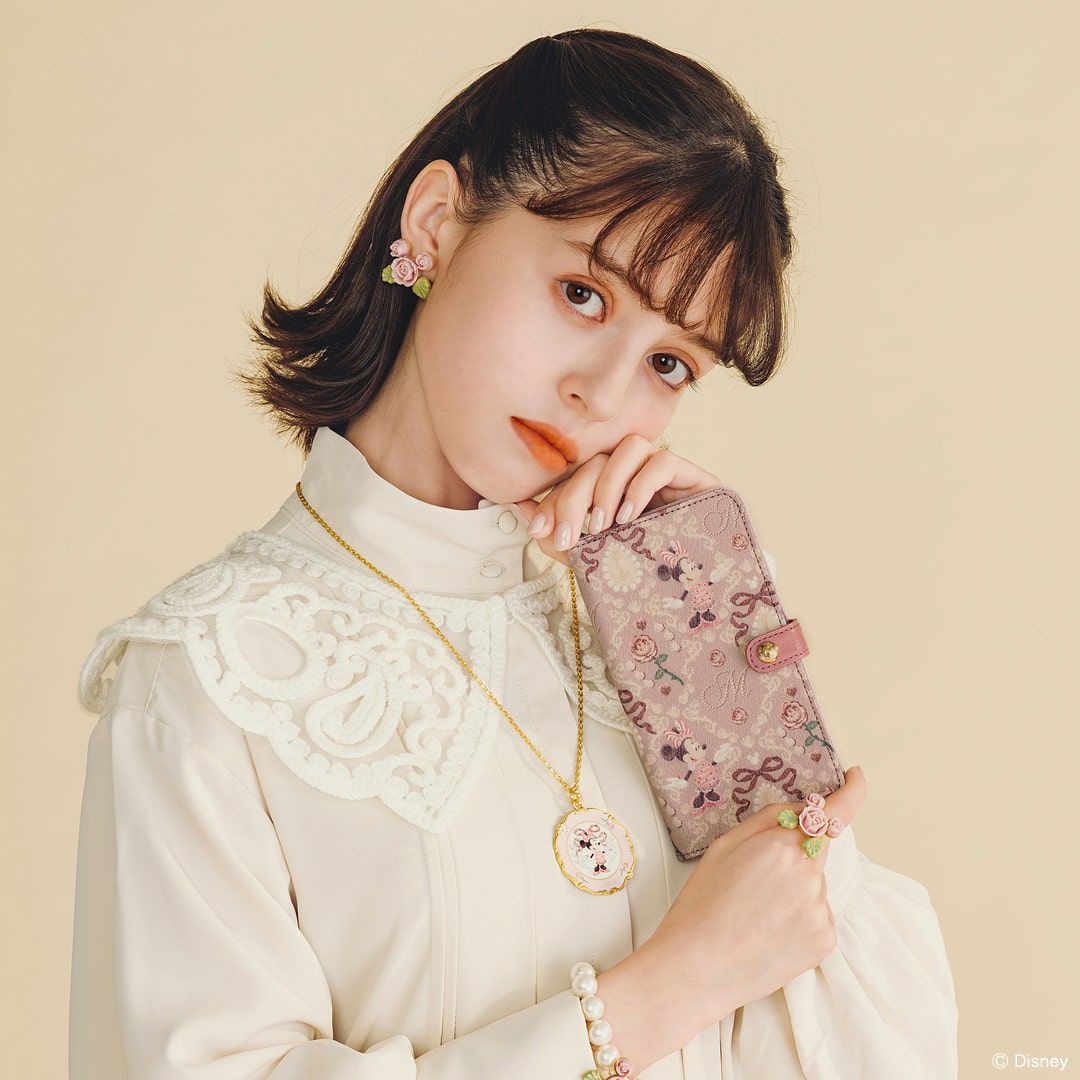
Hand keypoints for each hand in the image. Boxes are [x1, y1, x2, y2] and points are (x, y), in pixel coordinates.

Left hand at [512, 434, 721, 566]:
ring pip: (631, 447)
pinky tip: (630, 518)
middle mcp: (638, 473)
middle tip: (571, 536)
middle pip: (598, 461)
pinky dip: (640, 486)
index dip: (554, 499)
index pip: (579, 476)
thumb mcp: (596, 557)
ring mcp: (668, 473)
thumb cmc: (648, 574)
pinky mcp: (696, 477)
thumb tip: (519, 507)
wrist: (701, 592)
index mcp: (614, 486)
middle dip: (575, 497)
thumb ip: (559, 535)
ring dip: (608, 485)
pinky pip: (664, 461)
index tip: (539, 530)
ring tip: (603, 526)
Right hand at [646, 766, 868, 1025]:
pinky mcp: (824, 942)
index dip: (852, 792)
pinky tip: (768, 932)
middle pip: (813, 850)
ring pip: (813, 886)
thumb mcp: (724, 846)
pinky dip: (798, 919)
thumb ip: (768, 820)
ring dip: (793, 891)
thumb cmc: (702, 904)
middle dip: (791, 856)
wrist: (696, 970)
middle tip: (752, 882)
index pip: (833, 812)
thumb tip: (802, 809)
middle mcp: (810, 876)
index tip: (856, 778)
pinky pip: (816, 916)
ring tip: (754, 914)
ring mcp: (820, 912)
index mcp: (783, 845)